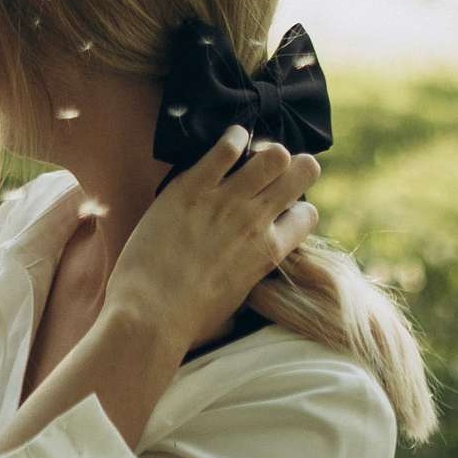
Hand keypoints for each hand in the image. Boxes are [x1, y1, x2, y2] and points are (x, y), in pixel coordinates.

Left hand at [107, 126, 320, 353]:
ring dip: (267, 150)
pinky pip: (225, 148)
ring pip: (272, 154)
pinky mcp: (191, 187)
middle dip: (296, 167)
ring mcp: (224, 201)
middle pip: (302, 171)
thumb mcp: (237, 301)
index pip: (309, 214)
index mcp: (270, 252)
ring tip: (253, 152)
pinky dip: (234, 138)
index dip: (298, 210)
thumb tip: (249, 270)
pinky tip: (232, 138)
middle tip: (279, 170)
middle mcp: (255, 221)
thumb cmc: (190, 319)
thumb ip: (250, 276)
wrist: (149, 314)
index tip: (283, 210)